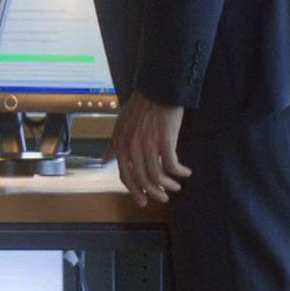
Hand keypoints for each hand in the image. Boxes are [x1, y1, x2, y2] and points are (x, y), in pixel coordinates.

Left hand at [104, 92, 191, 206]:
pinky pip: (171, 165)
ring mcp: (147, 144)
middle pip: (142, 180)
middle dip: (154, 193)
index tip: (144, 200)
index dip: (135, 191)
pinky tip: (186, 173)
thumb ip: (113, 145)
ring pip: (157, 176)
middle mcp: (131, 147)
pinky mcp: (164, 141)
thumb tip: (103, 160)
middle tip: (163, 198)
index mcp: (120, 144)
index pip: (125, 176)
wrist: (157, 90)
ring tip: (176, 187)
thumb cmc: (140, 107)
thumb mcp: (120, 125)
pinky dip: (179, 172)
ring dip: (168, 185)